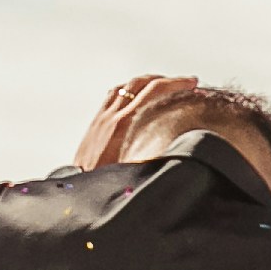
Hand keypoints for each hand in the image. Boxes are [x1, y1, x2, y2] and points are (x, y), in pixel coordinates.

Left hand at [70, 76, 198, 174]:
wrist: (77, 190)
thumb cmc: (106, 183)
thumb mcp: (139, 170)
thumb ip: (160, 155)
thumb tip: (184, 149)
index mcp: (124, 124)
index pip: (154, 91)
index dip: (176, 84)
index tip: (193, 83)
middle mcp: (112, 116)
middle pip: (142, 84)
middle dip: (167, 79)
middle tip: (185, 82)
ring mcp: (102, 117)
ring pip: (126, 86)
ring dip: (147, 82)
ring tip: (163, 84)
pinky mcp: (95, 123)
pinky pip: (113, 95)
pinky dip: (128, 90)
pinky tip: (135, 96)